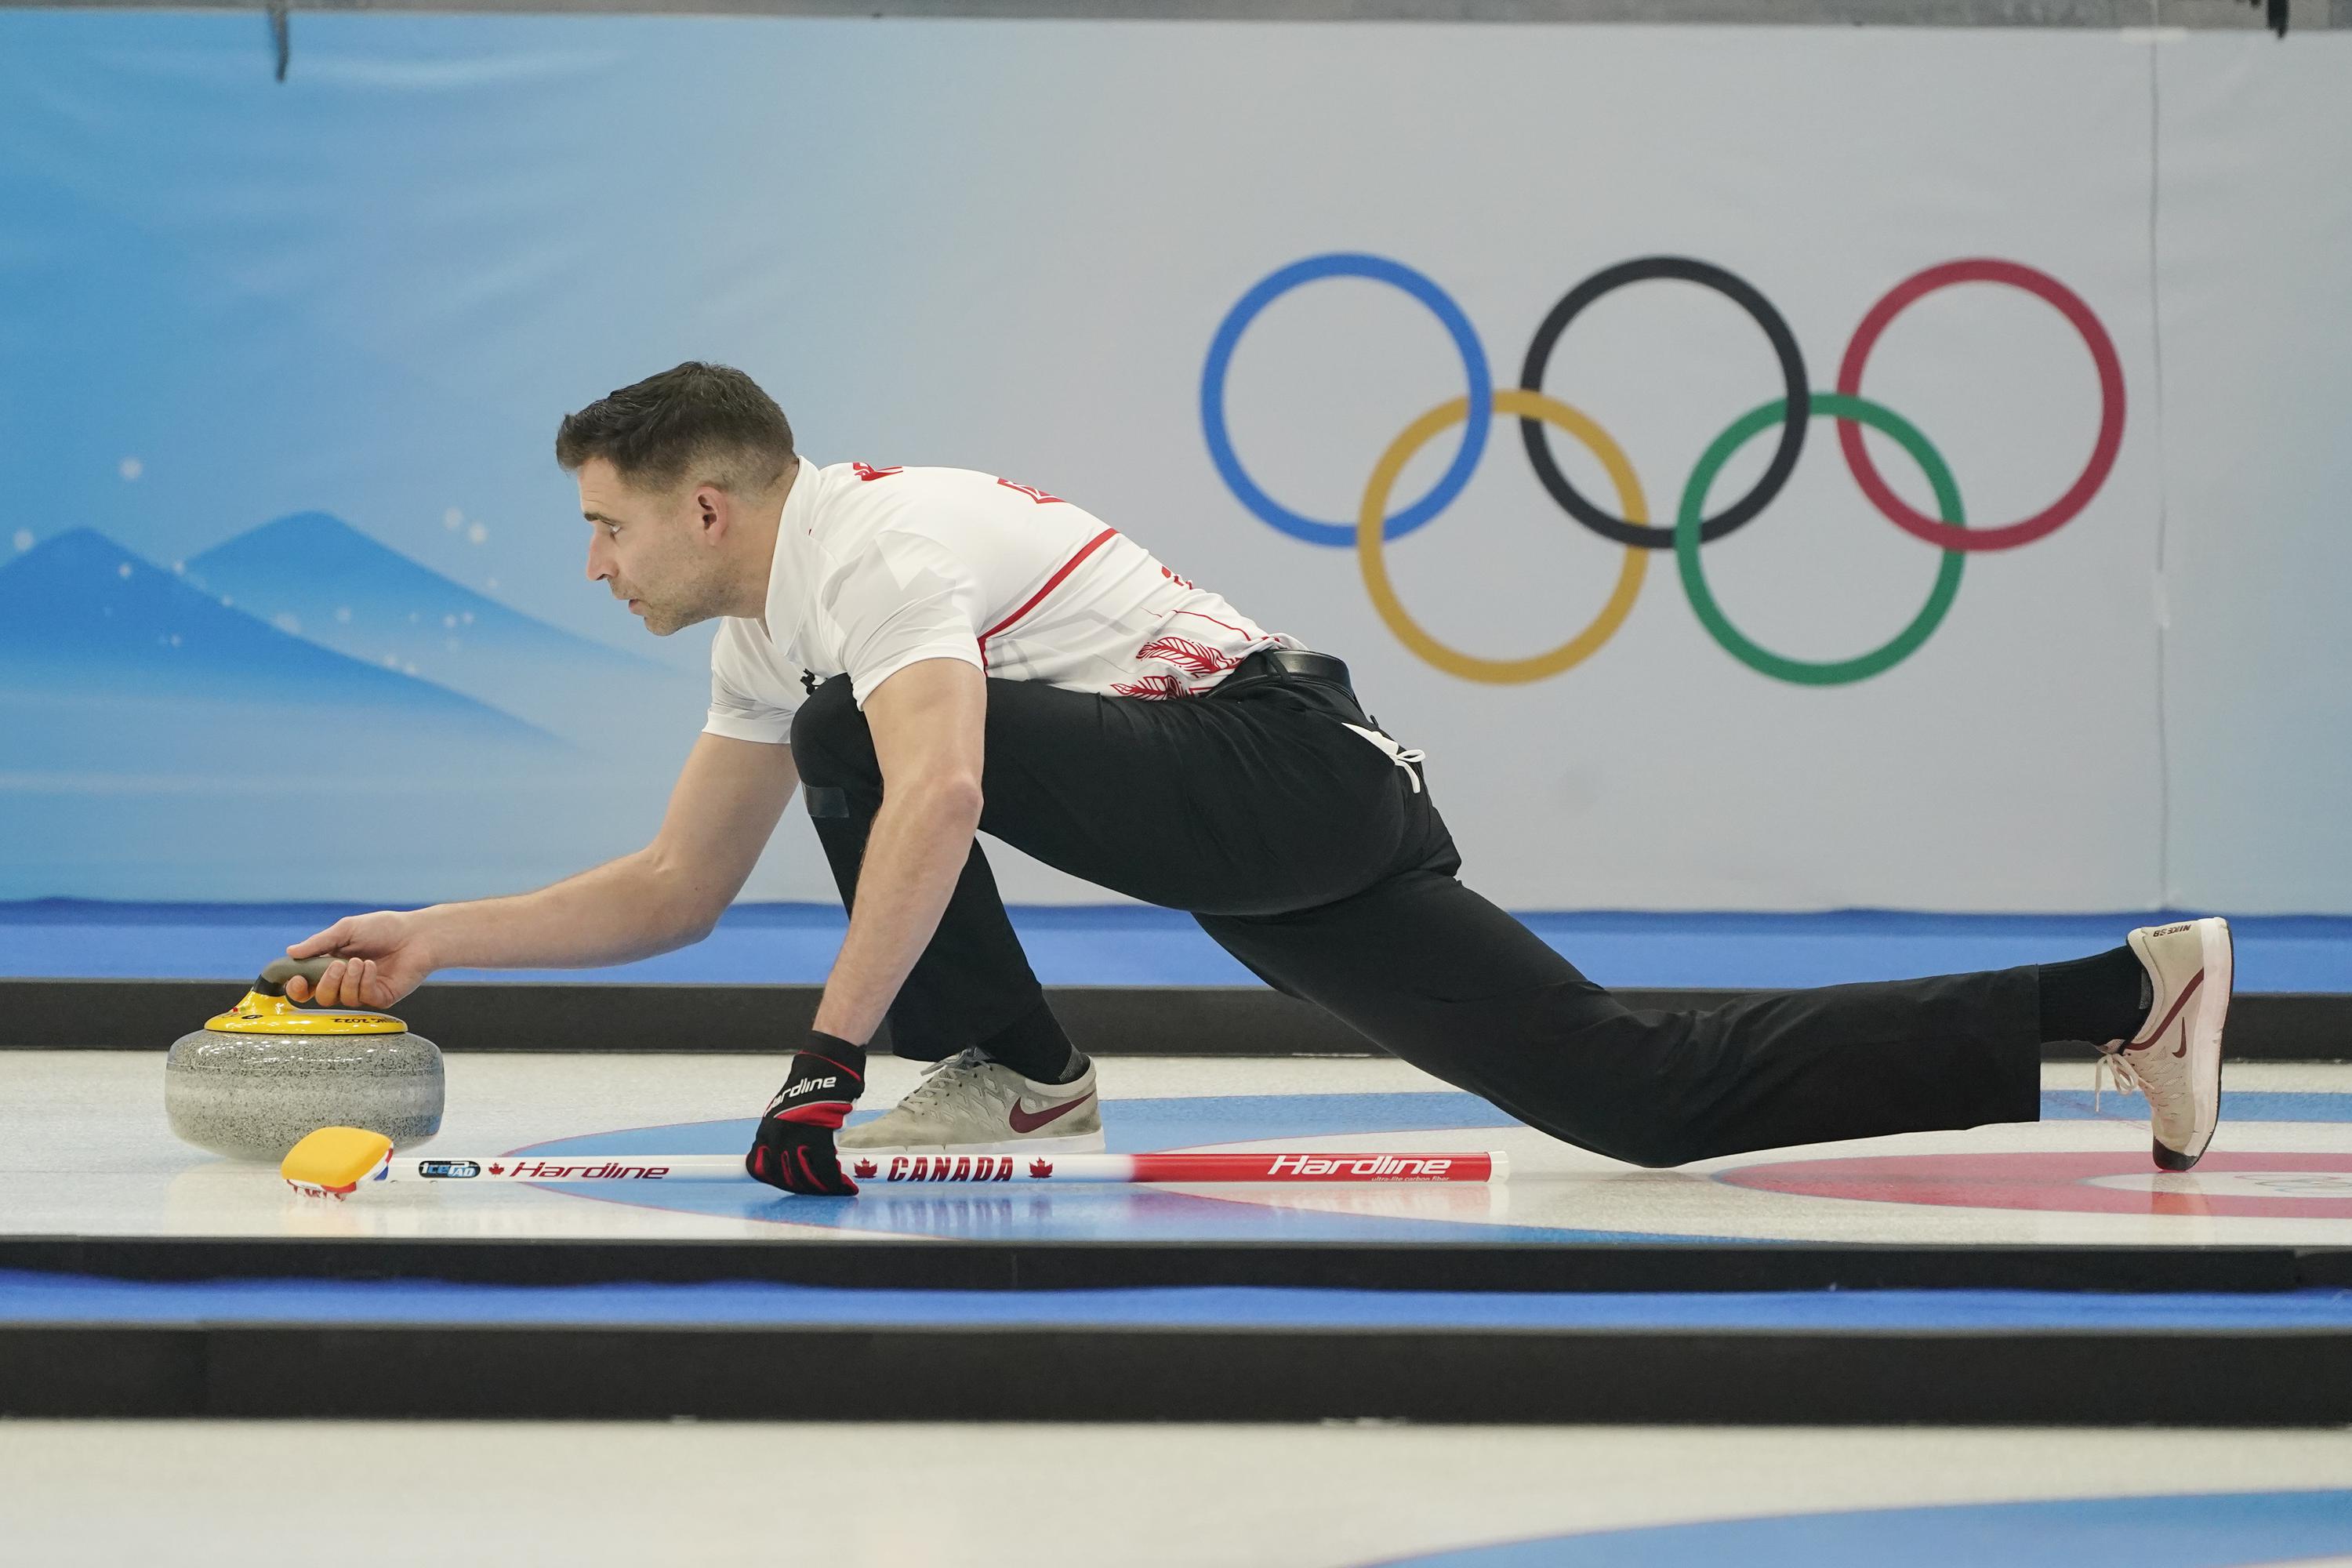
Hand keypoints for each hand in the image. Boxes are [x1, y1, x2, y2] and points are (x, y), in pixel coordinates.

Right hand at [284, 911, 437, 1008]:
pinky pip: (364, 998)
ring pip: (342, 999)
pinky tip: (373, 967)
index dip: (298, 987)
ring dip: (349, 979)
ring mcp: (364, 991)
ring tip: (361, 961)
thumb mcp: (347, 929)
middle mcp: (346, 981)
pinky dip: (365, 981)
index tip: (298, 979)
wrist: (418, 934)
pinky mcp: (381, 997)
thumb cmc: (384, 928)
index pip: (308, 984)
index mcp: (332, 964)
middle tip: (339, 965)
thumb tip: (291, 952)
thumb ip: (320, 943)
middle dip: (326, 982)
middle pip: (322, 997)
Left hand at [746, 1032, 866, 1195]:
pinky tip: (845, 1185)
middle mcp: (777, 1135)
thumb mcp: (785, 1112)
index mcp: (766, 1130)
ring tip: (835, 1190)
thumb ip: (782, 1135)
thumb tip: (785, 1157)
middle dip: (801, 1188)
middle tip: (818, 1191)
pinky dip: (836, 1181)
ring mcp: (797, 1136)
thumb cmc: (809, 1089)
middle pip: (782, 1177)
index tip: (789, 1186)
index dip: (773, 1181)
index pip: (758, 1168)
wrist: (826, 1066)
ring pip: (804, 1176)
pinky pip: (825, 1168)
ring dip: (820, 1189)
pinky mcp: (819, 1135)